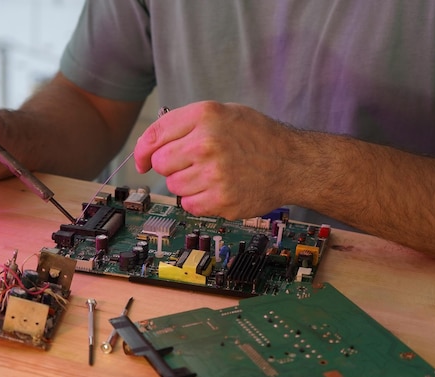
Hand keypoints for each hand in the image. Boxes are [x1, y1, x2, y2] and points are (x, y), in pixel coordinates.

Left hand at [134, 101, 305, 219]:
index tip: (142, 161)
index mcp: (204, 116)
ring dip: (187, 184)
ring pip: (174, 186)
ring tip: (212, 175)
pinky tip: (218, 189)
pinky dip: (199, 201)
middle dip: (171, 166)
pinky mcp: (221, 200)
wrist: (292, 163)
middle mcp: (206, 143)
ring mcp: (213, 174)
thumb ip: (184, 124)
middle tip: (194, 164)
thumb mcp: (221, 112)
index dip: (142, 152)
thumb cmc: (256, 136)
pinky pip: (189, 205)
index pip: (154, 136)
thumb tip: (146, 150)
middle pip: (161, 164)